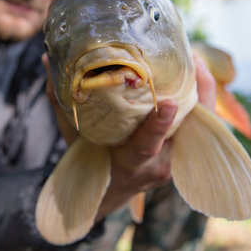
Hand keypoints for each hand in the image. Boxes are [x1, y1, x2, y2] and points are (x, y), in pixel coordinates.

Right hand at [41, 52, 216, 219]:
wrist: (110, 190)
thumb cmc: (88, 160)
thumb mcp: (72, 135)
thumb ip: (60, 99)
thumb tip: (48, 60)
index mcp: (129, 163)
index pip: (147, 145)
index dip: (159, 125)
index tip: (169, 103)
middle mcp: (158, 164)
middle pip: (187, 132)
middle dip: (196, 96)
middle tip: (193, 60)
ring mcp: (175, 160)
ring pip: (199, 126)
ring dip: (202, 92)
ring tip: (197, 59)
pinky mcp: (184, 151)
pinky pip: (198, 124)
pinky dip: (199, 98)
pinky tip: (195, 72)